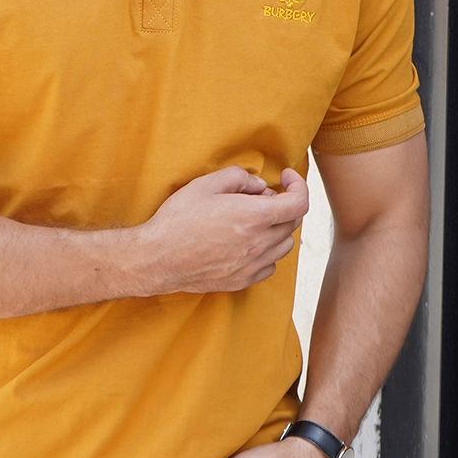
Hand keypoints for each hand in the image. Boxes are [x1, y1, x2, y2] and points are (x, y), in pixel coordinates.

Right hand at [138, 167, 307, 296]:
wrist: (158, 258)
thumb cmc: (178, 220)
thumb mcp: (205, 184)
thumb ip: (239, 177)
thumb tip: (258, 186)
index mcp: (255, 217)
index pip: (299, 204)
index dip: (299, 186)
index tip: (287, 178)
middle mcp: (260, 243)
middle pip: (292, 223)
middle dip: (283, 204)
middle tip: (259, 196)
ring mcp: (252, 265)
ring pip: (284, 245)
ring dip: (276, 229)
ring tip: (252, 220)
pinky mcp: (242, 280)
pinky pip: (269, 265)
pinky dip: (266, 251)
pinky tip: (246, 242)